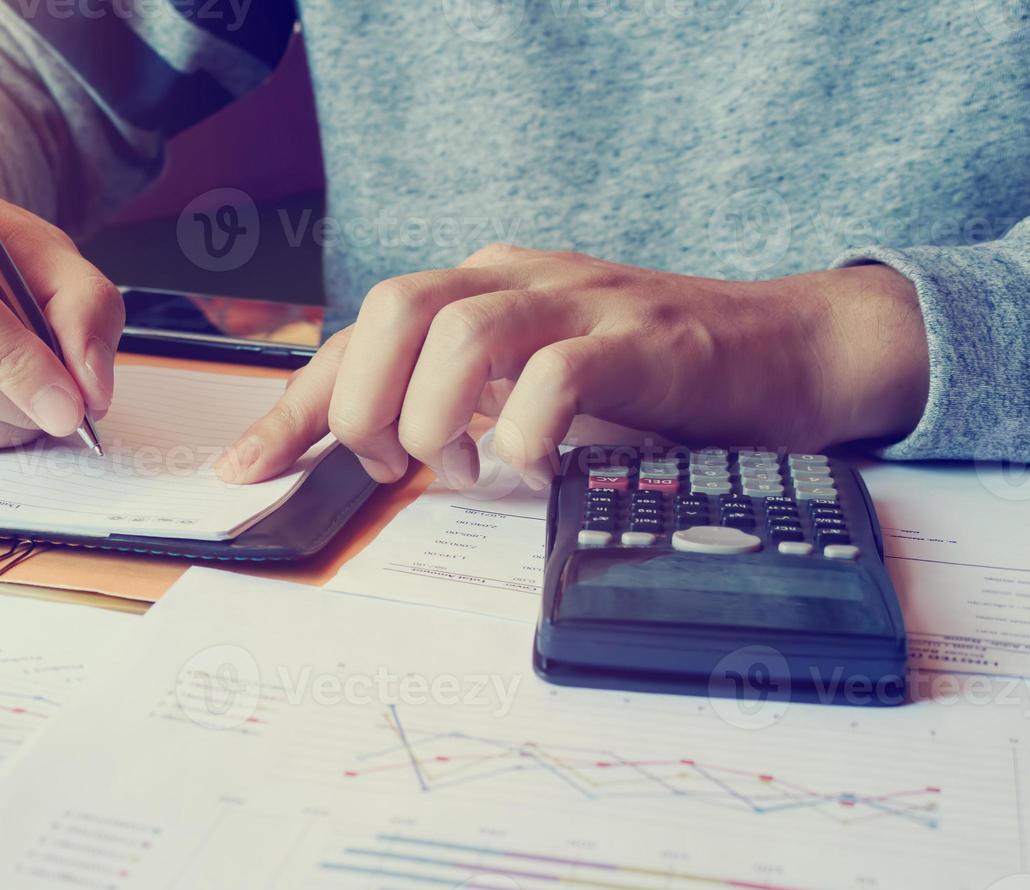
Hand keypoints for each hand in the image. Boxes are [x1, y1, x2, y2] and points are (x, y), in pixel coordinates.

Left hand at [216, 244, 927, 488]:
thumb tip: (367, 452)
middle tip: (391, 467)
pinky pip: (559, 373)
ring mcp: (583, 304)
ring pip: (462, 331)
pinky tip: (533, 469)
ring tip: (461, 469)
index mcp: (482, 288)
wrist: (782, 350)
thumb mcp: (529, 382)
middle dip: (364, 401)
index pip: (361, 332)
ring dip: (437, 417)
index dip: (295, 404)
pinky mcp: (643, 339)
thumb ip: (455, 401)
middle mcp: (521, 282)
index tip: (247, 469)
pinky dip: (526, 432)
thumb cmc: (646, 377)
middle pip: (395, 306)